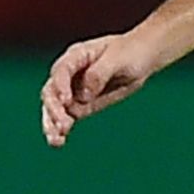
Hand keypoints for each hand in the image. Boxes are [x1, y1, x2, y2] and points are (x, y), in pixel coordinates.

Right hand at [41, 31, 162, 145]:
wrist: (142, 58)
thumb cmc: (130, 52)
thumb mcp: (118, 59)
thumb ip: (99, 74)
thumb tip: (82, 96)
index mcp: (76, 56)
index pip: (61, 71)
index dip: (60, 85)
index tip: (66, 101)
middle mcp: (69, 74)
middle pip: (52, 91)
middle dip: (54, 109)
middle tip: (63, 125)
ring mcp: (73, 90)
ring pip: (54, 108)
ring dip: (51, 123)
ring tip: (56, 140)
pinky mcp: (81, 105)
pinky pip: (67, 117)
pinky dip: (60, 129)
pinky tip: (58, 141)